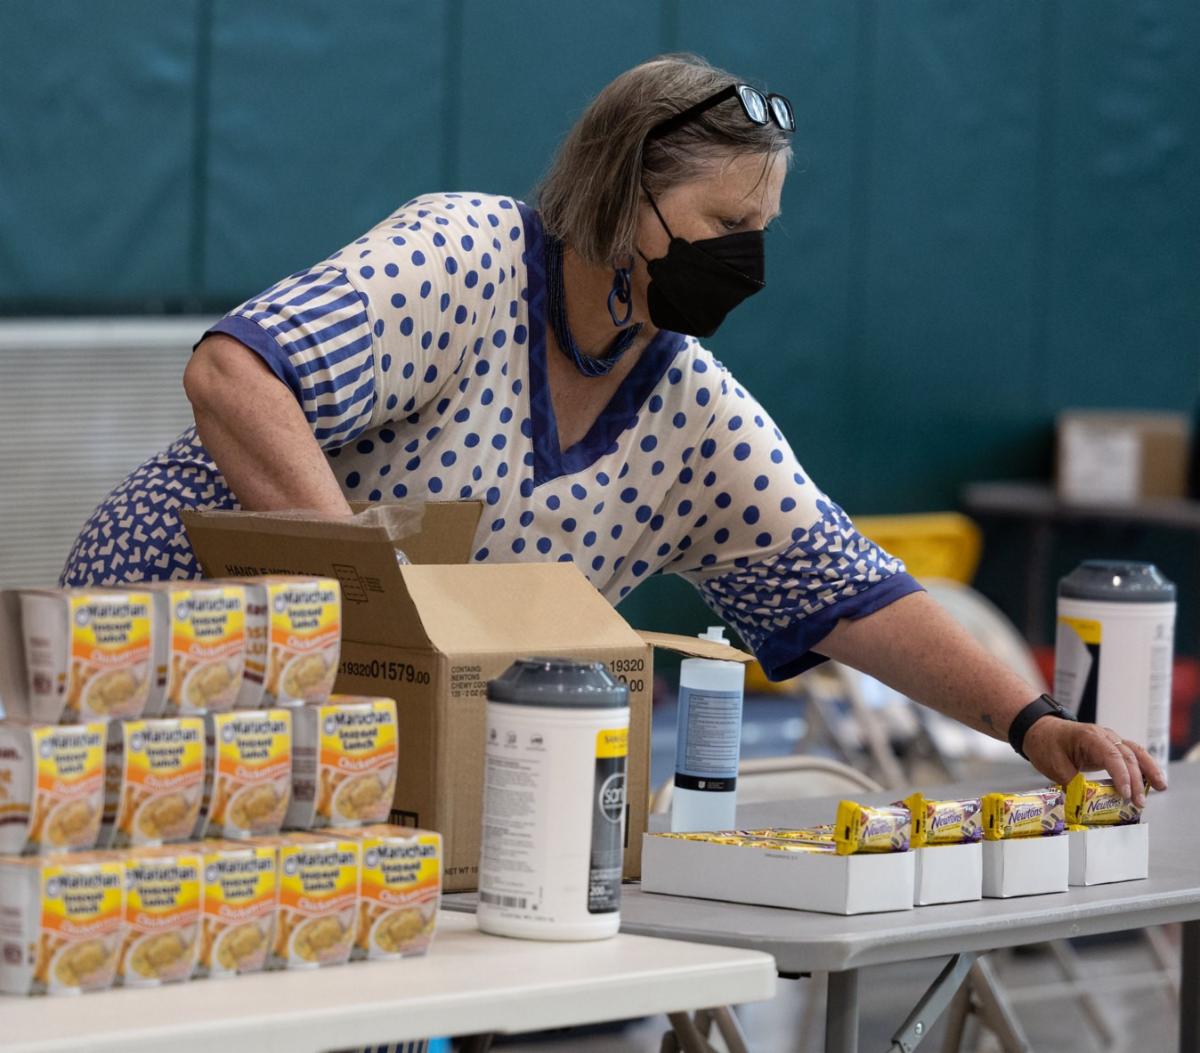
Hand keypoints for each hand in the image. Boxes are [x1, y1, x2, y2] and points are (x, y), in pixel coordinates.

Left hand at [1022, 718, 1166, 805]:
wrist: (1040, 729)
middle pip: (1127, 756)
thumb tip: (1083, 805)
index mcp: (1089, 737)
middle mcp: (1104, 736)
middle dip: (1136, 780)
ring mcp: (1110, 740)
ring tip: (1161, 787)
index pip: (1111, 755)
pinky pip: (1132, 754)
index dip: (1121, 775)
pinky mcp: (1111, 747)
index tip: (1125, 793)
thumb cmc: (1046, 743)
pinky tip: (1152, 780)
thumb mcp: (1053, 765)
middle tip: (1139, 802)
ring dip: (1149, 770)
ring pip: (1136, 752)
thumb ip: (1071, 783)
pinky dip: (1144, 766)